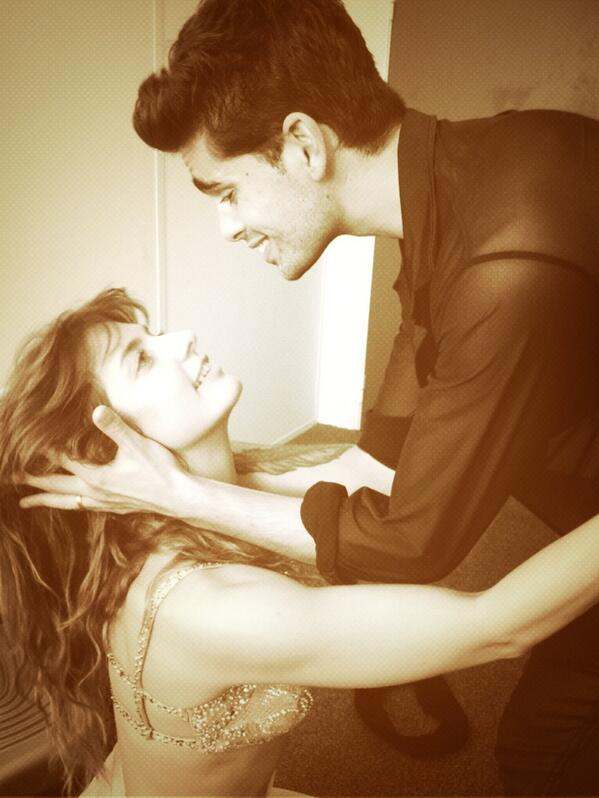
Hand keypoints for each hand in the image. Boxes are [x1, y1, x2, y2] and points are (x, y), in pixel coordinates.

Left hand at [20, 406, 186, 515]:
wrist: (180, 498)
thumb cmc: (161, 470)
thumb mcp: (137, 444)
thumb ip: (114, 427)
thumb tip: (96, 409)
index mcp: (96, 476)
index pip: (63, 461)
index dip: (45, 451)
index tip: (27, 444)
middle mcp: (95, 493)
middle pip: (56, 487)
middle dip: (32, 483)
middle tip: (10, 479)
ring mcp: (104, 503)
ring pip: (66, 502)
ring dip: (45, 501)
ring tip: (26, 503)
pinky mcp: (114, 508)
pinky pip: (81, 507)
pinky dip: (68, 505)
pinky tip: (71, 503)